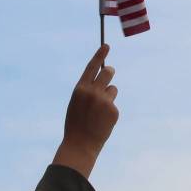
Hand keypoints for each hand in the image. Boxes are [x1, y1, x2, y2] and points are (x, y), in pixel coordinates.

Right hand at [53, 45, 118, 177]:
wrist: (80, 144)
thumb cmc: (76, 123)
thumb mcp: (77, 103)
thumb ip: (88, 90)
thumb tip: (104, 78)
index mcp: (80, 89)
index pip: (92, 67)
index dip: (100, 55)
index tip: (106, 46)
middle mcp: (93, 92)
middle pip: (108, 73)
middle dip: (109, 73)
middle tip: (109, 74)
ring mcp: (104, 101)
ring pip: (113, 89)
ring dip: (109, 96)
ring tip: (99, 111)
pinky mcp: (113, 110)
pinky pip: (114, 104)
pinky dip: (110, 111)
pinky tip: (102, 121)